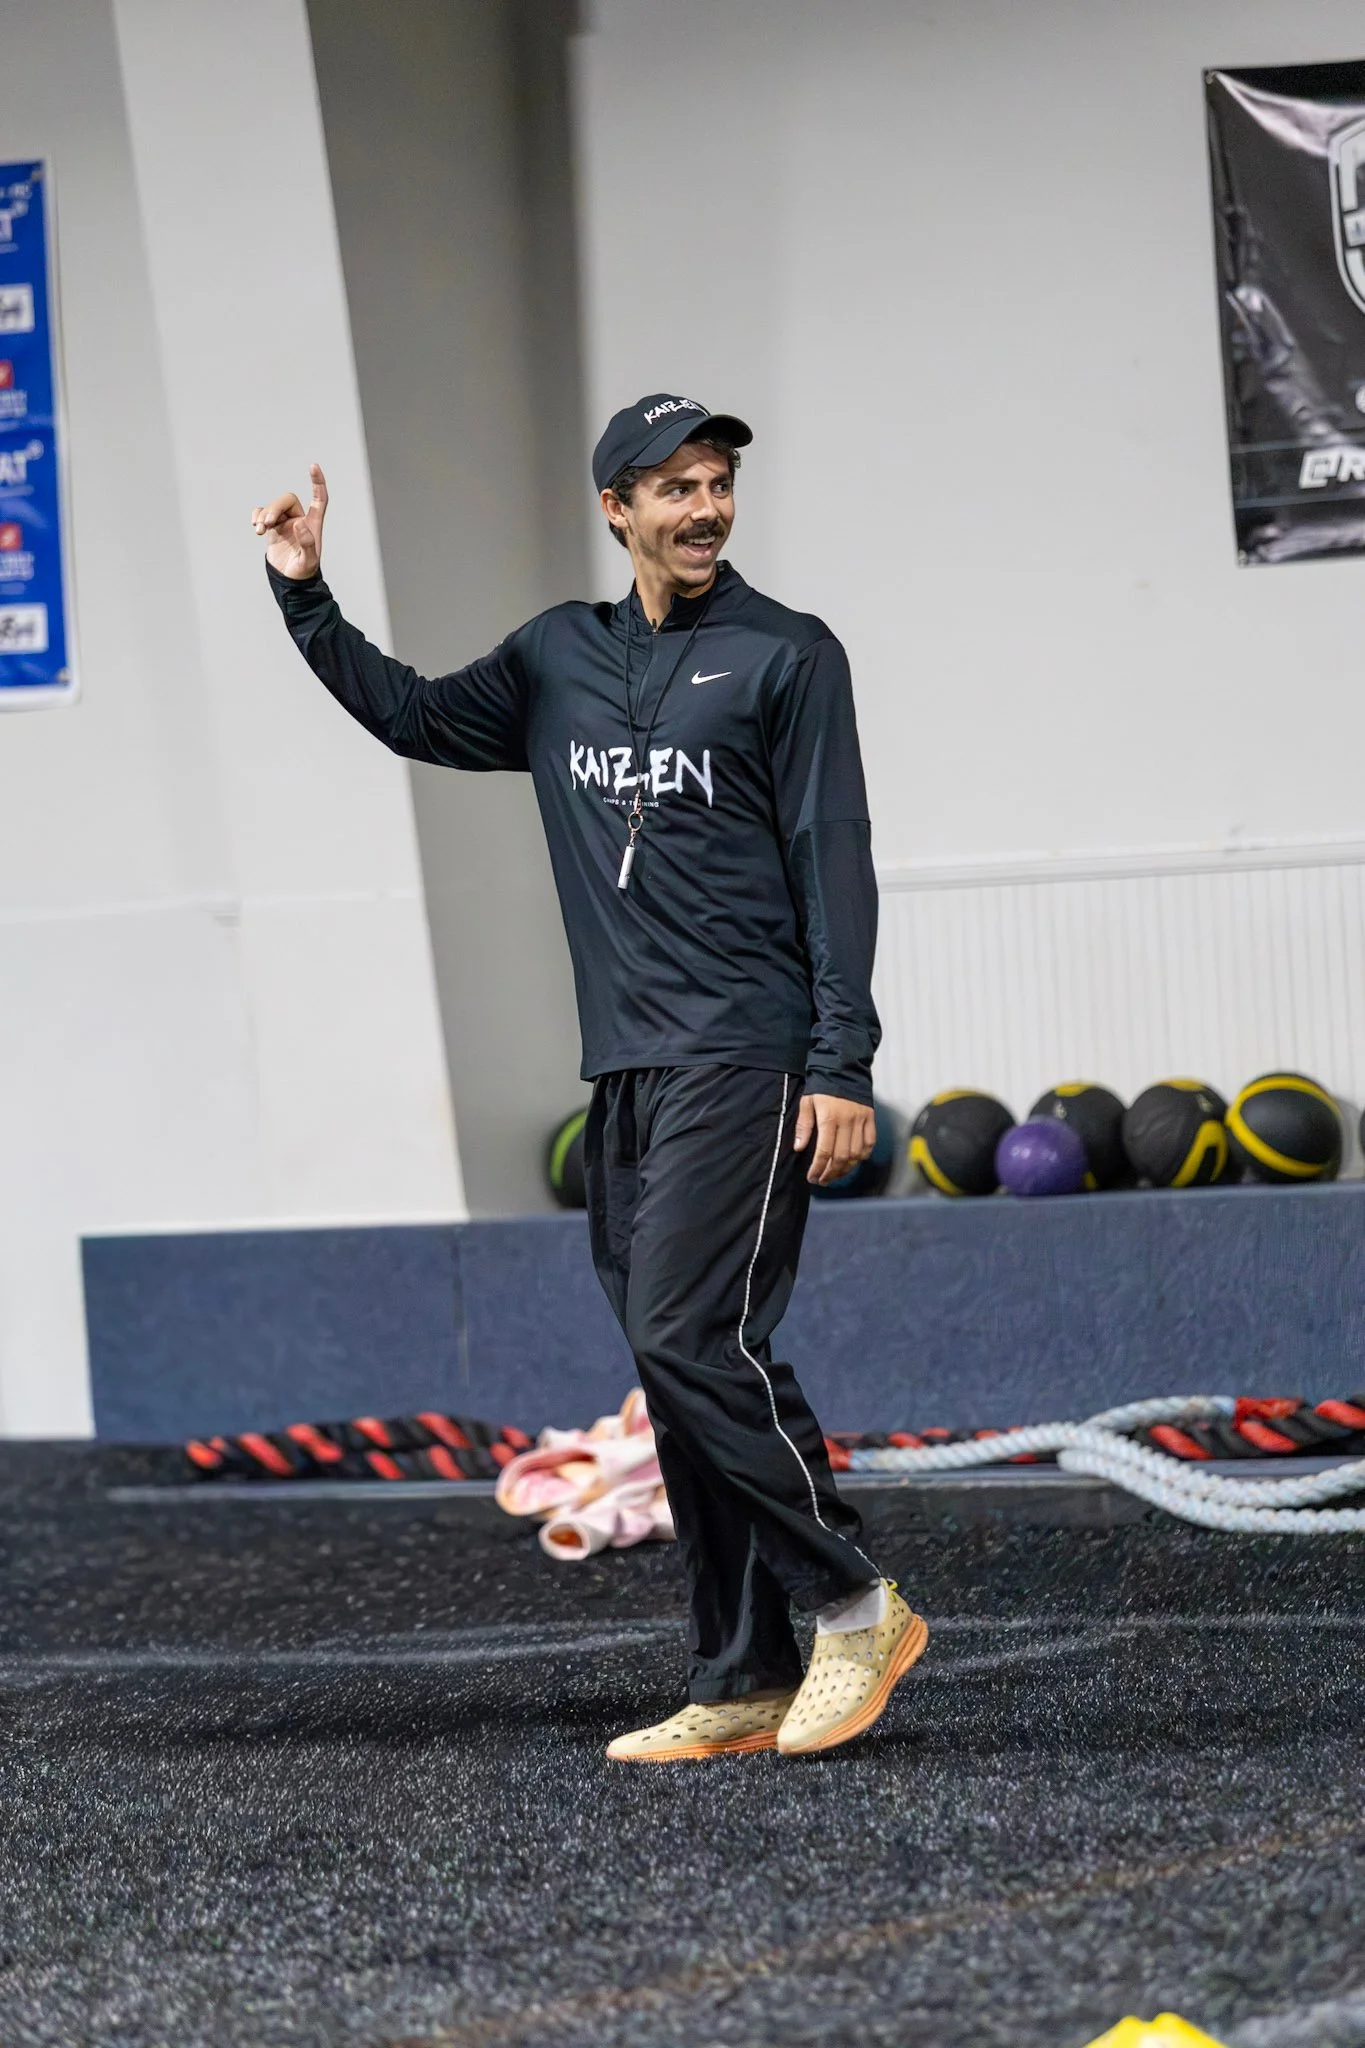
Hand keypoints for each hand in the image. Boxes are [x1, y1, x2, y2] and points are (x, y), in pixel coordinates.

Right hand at [251, 462, 327, 578]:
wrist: (289, 581)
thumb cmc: (303, 571)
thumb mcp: (308, 561)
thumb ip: (307, 543)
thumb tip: (299, 523)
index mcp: (313, 524)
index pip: (319, 498)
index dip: (317, 482)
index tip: (313, 466)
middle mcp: (299, 519)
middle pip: (286, 500)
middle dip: (274, 508)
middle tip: (267, 525)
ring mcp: (285, 523)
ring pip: (273, 507)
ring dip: (263, 516)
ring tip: (260, 531)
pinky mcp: (272, 528)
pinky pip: (262, 513)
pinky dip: (257, 517)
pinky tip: (256, 528)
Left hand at [794, 1093, 875, 1185]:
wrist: (843, 1067)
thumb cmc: (822, 1086)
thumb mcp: (807, 1102)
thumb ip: (803, 1126)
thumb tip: (799, 1148)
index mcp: (829, 1118)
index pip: (825, 1151)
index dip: (818, 1168)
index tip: (812, 1178)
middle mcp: (847, 1121)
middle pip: (842, 1157)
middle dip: (831, 1173)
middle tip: (822, 1180)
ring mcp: (861, 1120)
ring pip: (857, 1153)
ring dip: (846, 1168)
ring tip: (835, 1174)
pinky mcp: (870, 1118)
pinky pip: (869, 1143)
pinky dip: (862, 1156)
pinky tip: (852, 1162)